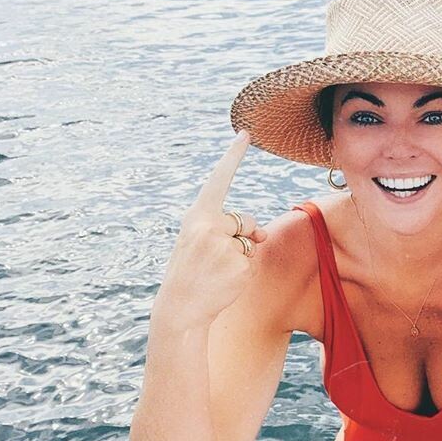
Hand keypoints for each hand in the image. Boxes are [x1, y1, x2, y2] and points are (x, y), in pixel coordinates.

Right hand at [157, 131, 267, 325]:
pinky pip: (252, 262)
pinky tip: (224, 282)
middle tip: (214, 257)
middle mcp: (209, 226)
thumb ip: (229, 228)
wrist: (180, 308)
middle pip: (246, 219)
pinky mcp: (238, 265)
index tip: (245, 132)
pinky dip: (243, 272)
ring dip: (241, 255)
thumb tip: (261, 232)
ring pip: (250, 242)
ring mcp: (224, 246)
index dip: (233, 156)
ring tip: (216, 271)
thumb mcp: (203, 242)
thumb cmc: (192, 271)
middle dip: (242, 235)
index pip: (218, 180)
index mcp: (197, 216)